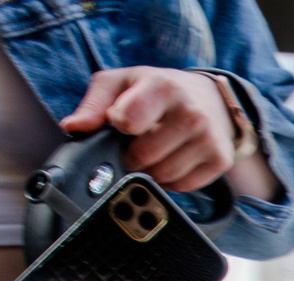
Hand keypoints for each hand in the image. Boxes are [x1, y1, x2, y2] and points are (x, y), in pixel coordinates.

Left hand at [64, 67, 241, 193]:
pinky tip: (170, 161)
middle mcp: (191, 113)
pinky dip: (170, 180)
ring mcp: (209, 139)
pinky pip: (182, 185)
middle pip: (143, 156)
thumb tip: (72, 127)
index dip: (118, 127)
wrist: (211, 99)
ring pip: (163, 175)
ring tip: (152, 153)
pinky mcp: (220, 160)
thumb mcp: (122, 83)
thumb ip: (94, 104)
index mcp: (163, 87)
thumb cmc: (158, 90)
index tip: (120, 123)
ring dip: (149, 171)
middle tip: (132, 145)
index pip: (129, 119)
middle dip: (130, 156)